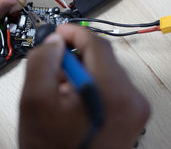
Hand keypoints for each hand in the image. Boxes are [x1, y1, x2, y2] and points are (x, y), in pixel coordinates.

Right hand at [19, 24, 149, 148]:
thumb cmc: (50, 148)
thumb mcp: (34, 100)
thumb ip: (42, 61)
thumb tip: (55, 41)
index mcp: (114, 92)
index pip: (97, 44)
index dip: (74, 33)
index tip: (56, 33)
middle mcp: (134, 99)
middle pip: (103, 58)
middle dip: (75, 56)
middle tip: (52, 68)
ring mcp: (136, 111)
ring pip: (106, 72)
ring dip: (82, 72)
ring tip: (60, 91)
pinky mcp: (132, 119)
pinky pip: (111, 88)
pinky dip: (91, 86)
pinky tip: (72, 102)